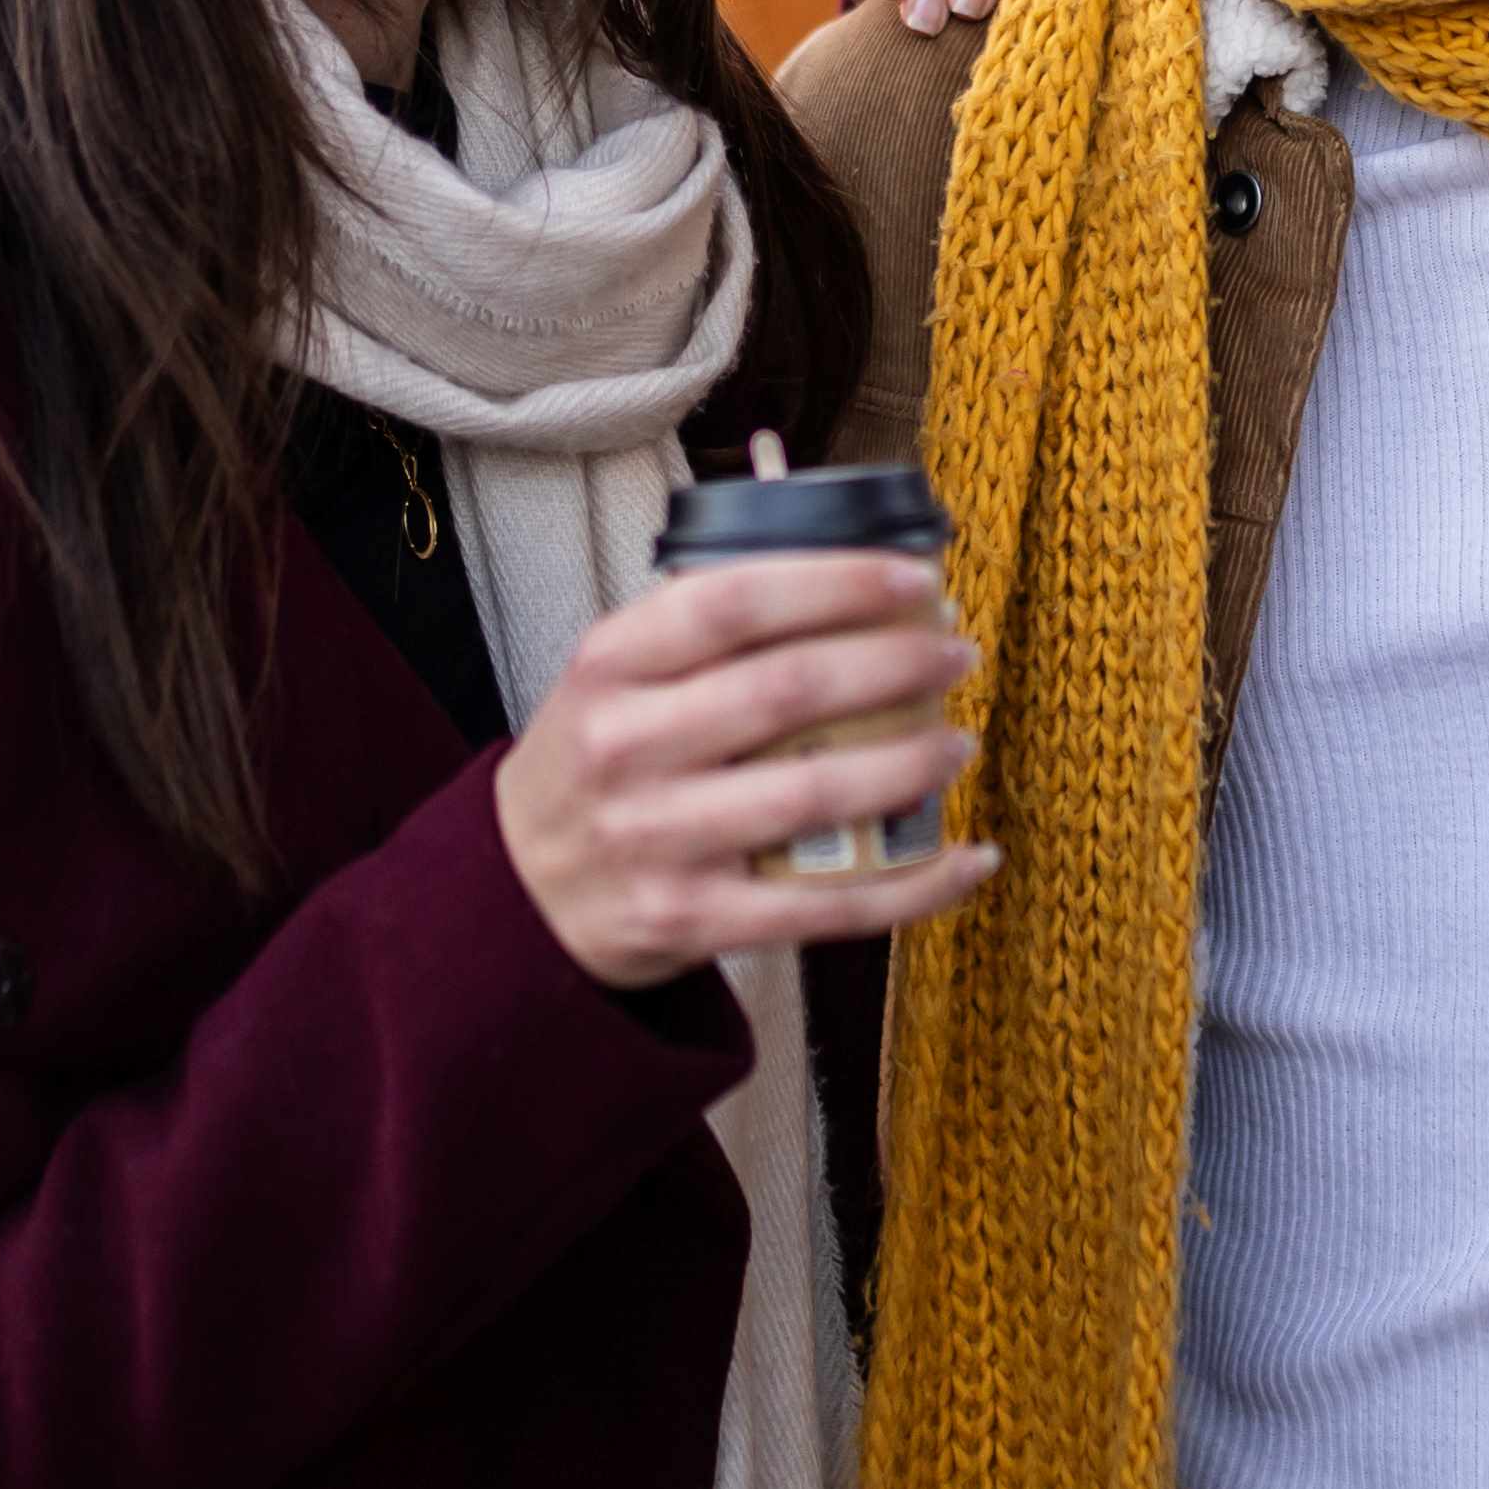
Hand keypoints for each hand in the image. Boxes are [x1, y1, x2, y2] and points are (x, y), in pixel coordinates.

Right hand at [496, 553, 999, 984]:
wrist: (516, 893)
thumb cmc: (598, 761)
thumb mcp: (615, 675)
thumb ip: (705, 627)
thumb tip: (852, 569)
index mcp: (610, 663)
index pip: (734, 601)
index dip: (838, 582)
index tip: (918, 578)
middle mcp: (626, 746)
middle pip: (787, 691)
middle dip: (895, 665)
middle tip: (956, 653)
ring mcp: (657, 839)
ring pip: (813, 796)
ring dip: (910, 764)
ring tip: (959, 741)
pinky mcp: (689, 919)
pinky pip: (825, 905)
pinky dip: (915, 885)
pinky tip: (972, 860)